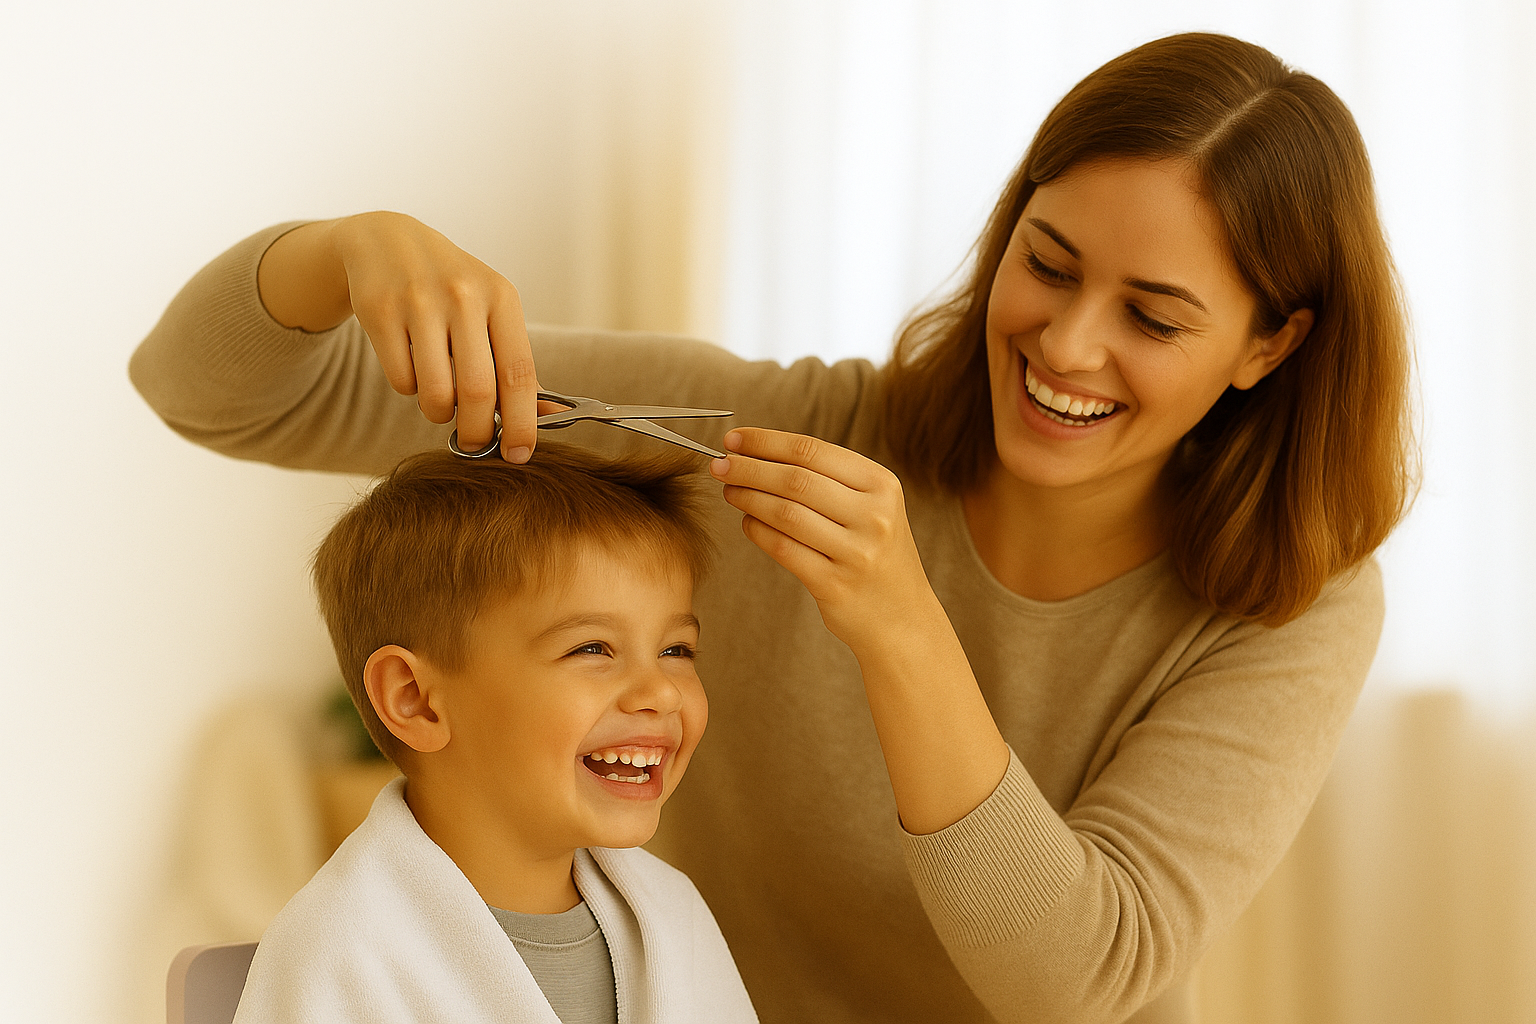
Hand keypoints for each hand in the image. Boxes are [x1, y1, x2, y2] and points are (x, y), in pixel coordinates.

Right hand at [259, 212, 539, 460]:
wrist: (387, 241)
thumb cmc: (452, 287)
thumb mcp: (492, 310)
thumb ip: (515, 362)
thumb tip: (550, 416)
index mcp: (501, 297)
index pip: (519, 373)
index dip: (522, 422)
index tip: (519, 454)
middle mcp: (463, 295)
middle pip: (478, 391)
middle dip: (478, 432)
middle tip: (474, 443)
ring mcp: (419, 301)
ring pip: (435, 392)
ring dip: (439, 413)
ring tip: (440, 402)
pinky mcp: (380, 311)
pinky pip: (401, 381)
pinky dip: (409, 390)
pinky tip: (413, 367)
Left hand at [710, 427, 935, 651]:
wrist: (902, 616)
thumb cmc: (876, 552)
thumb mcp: (871, 507)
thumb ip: (827, 479)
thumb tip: (758, 453)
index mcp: (882, 485)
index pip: (812, 450)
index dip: (766, 442)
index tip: (734, 439)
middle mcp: (873, 516)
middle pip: (795, 479)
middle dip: (749, 468)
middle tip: (720, 464)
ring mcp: (856, 552)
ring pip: (785, 513)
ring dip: (748, 498)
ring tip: (730, 490)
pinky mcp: (835, 585)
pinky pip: (783, 549)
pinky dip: (757, 531)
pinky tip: (747, 522)